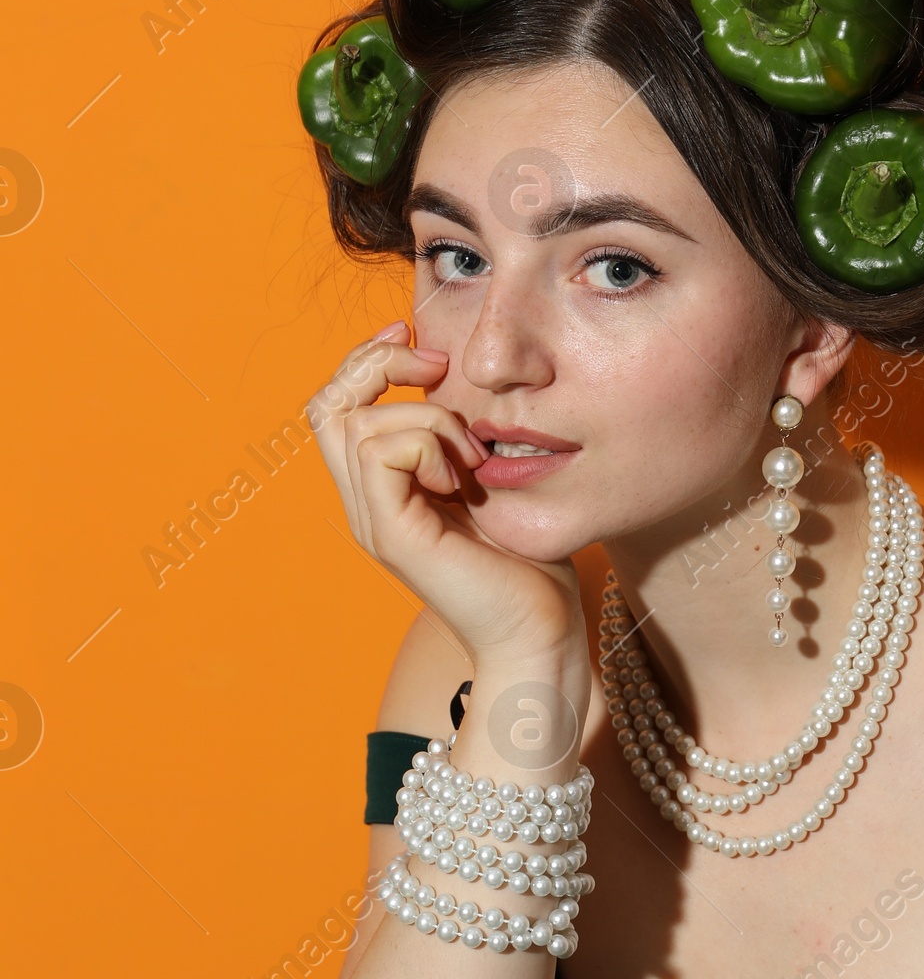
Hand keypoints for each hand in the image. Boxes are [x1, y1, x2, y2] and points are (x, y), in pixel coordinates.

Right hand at [306, 322, 580, 669]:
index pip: (337, 405)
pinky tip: (464, 479)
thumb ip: (461, 437)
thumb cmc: (529, 561)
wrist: (541, 632)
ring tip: (471, 459)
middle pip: (326, 406)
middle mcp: (367, 504)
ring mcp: (374, 522)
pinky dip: (426, 445)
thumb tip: (454, 381)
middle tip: (435, 369)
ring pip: (357, 424)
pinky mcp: (393, 535)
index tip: (420, 345)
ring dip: (425, 418)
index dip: (367, 361)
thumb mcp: (490, 480)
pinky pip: (379, 452)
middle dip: (377, 366)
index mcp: (384, 489)